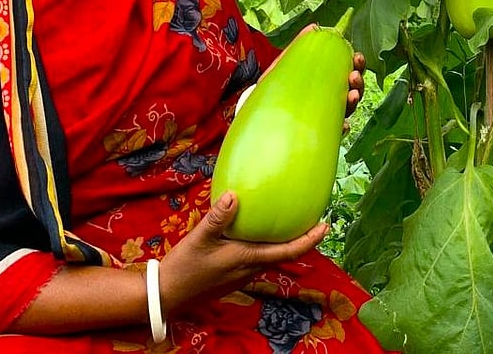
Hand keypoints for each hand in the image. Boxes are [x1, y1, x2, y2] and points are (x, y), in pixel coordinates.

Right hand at [158, 191, 327, 315]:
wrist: (167, 295)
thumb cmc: (184, 268)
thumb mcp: (199, 239)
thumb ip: (218, 218)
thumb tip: (233, 195)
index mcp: (248, 259)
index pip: (289, 251)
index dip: (309, 240)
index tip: (325, 226)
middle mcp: (251, 268)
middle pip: (285, 254)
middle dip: (301, 239)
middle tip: (312, 218)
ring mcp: (243, 274)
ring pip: (271, 256)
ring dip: (284, 242)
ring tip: (289, 222)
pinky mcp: (234, 275)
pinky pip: (258, 259)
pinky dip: (266, 245)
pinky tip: (257, 233)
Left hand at [282, 24, 365, 133]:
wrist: (255, 118)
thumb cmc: (274, 91)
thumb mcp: (284, 66)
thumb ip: (299, 48)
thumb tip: (314, 26)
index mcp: (324, 83)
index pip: (346, 73)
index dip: (356, 65)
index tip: (357, 57)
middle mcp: (328, 101)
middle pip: (352, 91)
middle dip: (358, 82)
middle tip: (354, 76)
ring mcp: (325, 120)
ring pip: (347, 110)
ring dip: (354, 101)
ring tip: (351, 95)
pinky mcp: (318, 135)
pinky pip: (335, 134)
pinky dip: (342, 129)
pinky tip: (343, 125)